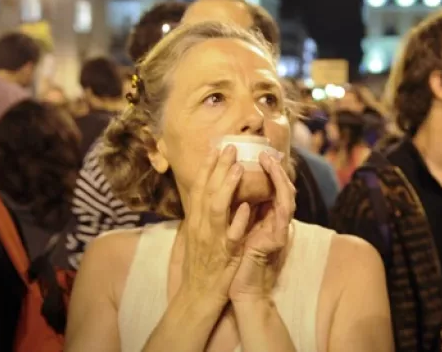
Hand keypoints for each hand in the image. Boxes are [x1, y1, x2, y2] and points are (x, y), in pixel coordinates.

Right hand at [178, 145, 247, 302]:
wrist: (197, 295)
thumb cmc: (202, 264)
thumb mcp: (199, 235)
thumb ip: (204, 216)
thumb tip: (210, 195)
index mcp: (195, 220)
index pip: (198, 187)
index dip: (206, 167)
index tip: (214, 147)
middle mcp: (200, 226)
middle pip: (206, 191)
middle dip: (217, 168)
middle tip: (229, 147)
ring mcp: (211, 239)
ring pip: (216, 208)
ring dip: (227, 187)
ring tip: (238, 168)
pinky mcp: (223, 254)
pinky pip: (230, 236)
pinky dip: (237, 221)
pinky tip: (245, 208)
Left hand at [229, 151, 295, 302]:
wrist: (243, 289)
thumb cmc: (239, 261)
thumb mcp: (240, 229)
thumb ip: (244, 211)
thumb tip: (239, 189)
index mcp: (268, 217)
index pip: (274, 188)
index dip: (270, 170)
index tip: (260, 152)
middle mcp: (277, 222)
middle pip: (283, 189)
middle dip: (276, 169)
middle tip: (266, 152)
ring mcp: (279, 231)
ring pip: (286, 199)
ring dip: (279, 179)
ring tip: (269, 162)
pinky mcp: (276, 242)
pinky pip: (279, 218)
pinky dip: (276, 203)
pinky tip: (268, 193)